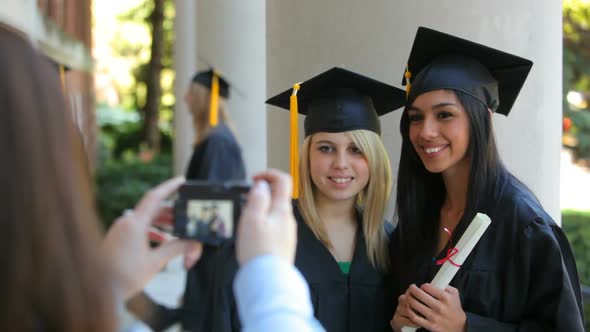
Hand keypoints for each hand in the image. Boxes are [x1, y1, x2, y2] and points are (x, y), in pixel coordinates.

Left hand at [102, 177, 202, 299]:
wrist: (99, 291)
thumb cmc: (123, 277)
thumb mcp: (155, 262)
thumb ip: (176, 248)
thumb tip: (193, 243)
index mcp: (134, 224)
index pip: (155, 197)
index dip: (170, 187)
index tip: (182, 181)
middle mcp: (126, 222)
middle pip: (153, 209)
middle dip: (172, 212)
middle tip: (187, 214)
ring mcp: (120, 229)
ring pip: (146, 219)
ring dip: (163, 223)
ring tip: (178, 230)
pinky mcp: (118, 237)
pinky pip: (138, 227)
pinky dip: (152, 230)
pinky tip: (162, 241)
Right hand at [236, 169, 296, 265]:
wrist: (267, 281)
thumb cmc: (259, 251)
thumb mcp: (252, 218)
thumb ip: (258, 198)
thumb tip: (262, 184)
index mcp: (282, 210)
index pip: (283, 180)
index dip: (268, 173)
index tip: (254, 179)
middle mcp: (288, 220)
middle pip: (278, 196)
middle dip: (260, 194)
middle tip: (245, 202)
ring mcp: (287, 232)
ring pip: (274, 212)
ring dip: (260, 210)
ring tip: (246, 222)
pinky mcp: (282, 245)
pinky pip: (273, 227)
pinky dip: (262, 225)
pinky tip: (252, 236)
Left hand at [393, 283, 465, 331]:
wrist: (460, 327)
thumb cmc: (455, 308)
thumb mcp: (454, 294)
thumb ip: (445, 285)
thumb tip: (434, 281)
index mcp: (445, 298)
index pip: (427, 287)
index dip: (422, 286)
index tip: (422, 287)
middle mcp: (439, 307)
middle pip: (418, 294)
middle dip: (412, 289)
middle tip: (411, 288)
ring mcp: (434, 317)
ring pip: (414, 305)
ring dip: (408, 299)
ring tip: (408, 297)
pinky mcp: (430, 325)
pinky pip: (414, 317)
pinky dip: (409, 311)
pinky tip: (410, 308)